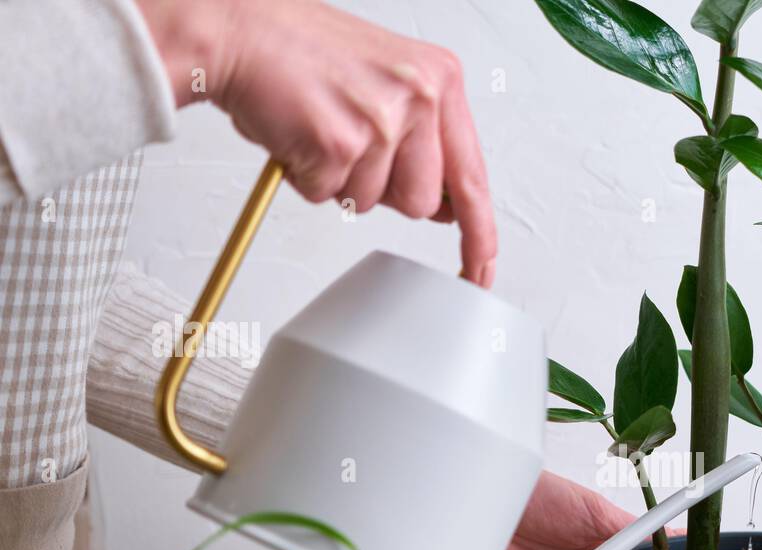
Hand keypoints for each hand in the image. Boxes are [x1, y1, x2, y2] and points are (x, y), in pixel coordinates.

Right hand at [136, 0, 497, 286]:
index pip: (472, 176)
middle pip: (421, 204)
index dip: (477, 233)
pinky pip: (327, 194)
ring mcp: (382, 121)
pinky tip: (298, 132)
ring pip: (373, 203)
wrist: (238, 27)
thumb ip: (424, 140)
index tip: (481, 267)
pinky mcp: (340, 142)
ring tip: (320, 128)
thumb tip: (444, 207)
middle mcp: (419, 96)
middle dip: (383, 191)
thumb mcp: (388, 82)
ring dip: (340, 181)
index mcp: (439, 80)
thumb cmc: (301, 52)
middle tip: (350, 143)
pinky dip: (305, 176)